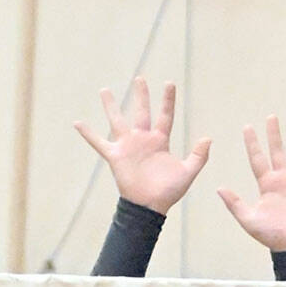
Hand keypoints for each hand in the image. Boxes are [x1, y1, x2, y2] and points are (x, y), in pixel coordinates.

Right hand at [74, 78, 210, 213]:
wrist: (149, 207)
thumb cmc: (168, 192)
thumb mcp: (187, 173)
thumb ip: (199, 156)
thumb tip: (208, 138)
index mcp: (160, 141)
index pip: (165, 115)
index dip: (168, 100)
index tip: (169, 83)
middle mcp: (142, 139)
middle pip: (141, 112)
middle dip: (141, 96)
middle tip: (140, 79)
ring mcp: (127, 146)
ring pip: (117, 120)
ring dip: (111, 106)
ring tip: (104, 90)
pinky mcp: (115, 156)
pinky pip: (98, 142)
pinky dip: (88, 133)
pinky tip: (77, 122)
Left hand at [219, 118, 285, 250]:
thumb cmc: (272, 236)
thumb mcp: (249, 220)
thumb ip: (235, 204)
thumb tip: (219, 188)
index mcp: (267, 184)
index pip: (258, 158)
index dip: (252, 143)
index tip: (247, 127)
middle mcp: (284, 179)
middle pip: (278, 151)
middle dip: (274, 134)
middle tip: (271, 117)